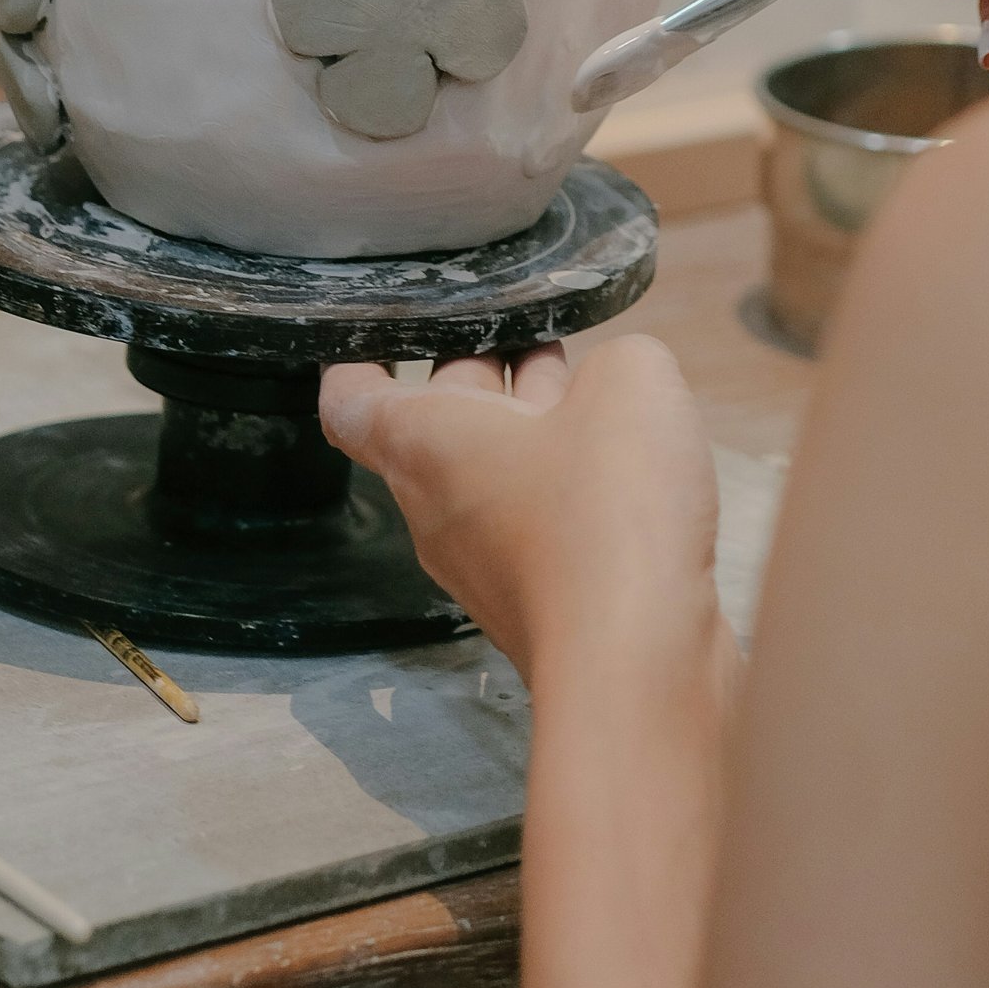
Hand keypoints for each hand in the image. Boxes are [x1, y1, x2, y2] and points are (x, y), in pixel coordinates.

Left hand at [320, 334, 728, 692]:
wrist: (638, 666)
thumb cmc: (605, 509)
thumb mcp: (628, 383)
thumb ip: (615, 363)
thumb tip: (611, 394)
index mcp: (424, 444)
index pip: (350, 398)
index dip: (357, 354)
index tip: (382, 327)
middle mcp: (436, 509)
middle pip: (436, 424)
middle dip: (480, 368)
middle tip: (528, 321)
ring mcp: (487, 567)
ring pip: (494, 471)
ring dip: (535, 423)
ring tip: (590, 378)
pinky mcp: (540, 606)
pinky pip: (539, 523)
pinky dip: (571, 483)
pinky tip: (627, 465)